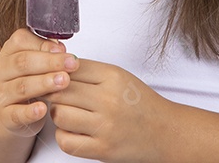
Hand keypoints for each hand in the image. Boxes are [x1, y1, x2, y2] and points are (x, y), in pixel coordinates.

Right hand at [0, 27, 80, 137]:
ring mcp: (1, 94)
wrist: (11, 114)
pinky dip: (30, 112)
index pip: (20, 41)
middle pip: (22, 62)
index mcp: (8, 53)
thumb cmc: (28, 83)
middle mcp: (1, 71)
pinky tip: (43, 109)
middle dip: (49, 62)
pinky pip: (16, 113)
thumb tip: (61, 49)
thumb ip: (47, 53)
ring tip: (64, 82)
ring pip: (21, 86)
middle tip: (71, 64)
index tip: (63, 50)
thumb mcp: (36, 65)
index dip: (43, 44)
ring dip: (44, 83)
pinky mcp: (5, 116)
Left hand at [43, 58, 172, 161]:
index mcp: (113, 77)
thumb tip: (58, 68)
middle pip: (60, 91)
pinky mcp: (102, 150)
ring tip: (66, 111)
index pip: (70, 68)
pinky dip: (63, 136)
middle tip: (57, 94)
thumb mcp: (120, 77)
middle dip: (54, 92)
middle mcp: (108, 100)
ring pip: (59, 115)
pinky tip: (73, 130)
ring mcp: (105, 127)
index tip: (56, 76)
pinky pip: (66, 141)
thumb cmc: (141, 104)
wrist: (165, 132)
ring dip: (57, 113)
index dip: (58, 72)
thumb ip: (90, 72)